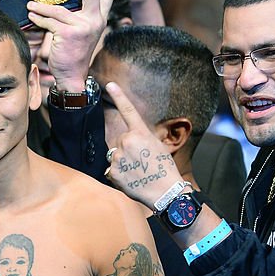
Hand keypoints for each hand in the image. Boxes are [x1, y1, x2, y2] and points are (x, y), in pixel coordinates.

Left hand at [27, 0, 113, 89]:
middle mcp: (94, 22)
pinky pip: (49, 21)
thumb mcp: (83, 33)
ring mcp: (82, 27)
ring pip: (59, 9)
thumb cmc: (74, 55)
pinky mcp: (67, 34)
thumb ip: (81, 17)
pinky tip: (32, 17)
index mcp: (100, 20)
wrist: (72, 76)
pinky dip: (38, 18)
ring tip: (31, 5)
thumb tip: (64, 1)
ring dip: (42, 7)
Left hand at [102, 82, 183, 209]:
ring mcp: (118, 156)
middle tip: (142, 162)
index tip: (109, 84)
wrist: (165, 191)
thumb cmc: (164, 169)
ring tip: (137, 172)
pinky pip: (111, 170)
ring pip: (115, 156)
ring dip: (122, 163)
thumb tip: (127, 143)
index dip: (119, 96)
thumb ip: (139, 140)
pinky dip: (119, 175)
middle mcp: (127, 141)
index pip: (128, 111)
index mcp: (141, 133)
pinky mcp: (112, 171)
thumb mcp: (157, 147)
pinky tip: (131, 180)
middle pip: (120, 141)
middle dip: (127, 150)